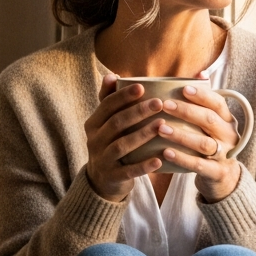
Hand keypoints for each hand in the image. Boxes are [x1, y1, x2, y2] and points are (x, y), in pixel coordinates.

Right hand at [84, 74, 165, 202]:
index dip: (123, 96)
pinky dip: (143, 166)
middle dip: (137, 112)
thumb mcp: (105, 124)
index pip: (106, 106)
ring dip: (142, 134)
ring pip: (121, 145)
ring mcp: (102, 159)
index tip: (142, 87)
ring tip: (162, 125)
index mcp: (93, 124)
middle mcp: (94, 140)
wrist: (101, 180)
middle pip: (115, 123)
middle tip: (159, 103)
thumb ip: (109, 101)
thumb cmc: (110, 144)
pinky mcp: (112, 177)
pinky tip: (159, 160)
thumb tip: (112, 75)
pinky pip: (128, 171)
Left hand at [154, 84, 241, 201]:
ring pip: (203, 143)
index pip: (218, 103)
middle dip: (187, 111)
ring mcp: (224, 154)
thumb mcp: (212, 122)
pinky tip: (165, 152)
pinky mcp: (216, 172)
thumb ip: (204, 101)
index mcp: (226, 120)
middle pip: (209, 120)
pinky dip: (182, 158)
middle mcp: (228, 135)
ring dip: (181, 135)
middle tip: (165, 105)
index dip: (202, 95)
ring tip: (161, 128)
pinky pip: (198, 165)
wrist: (223, 176)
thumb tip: (200, 72)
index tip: (184, 88)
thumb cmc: (210, 140)